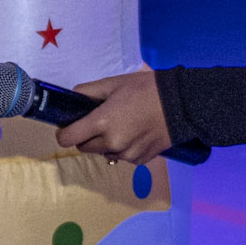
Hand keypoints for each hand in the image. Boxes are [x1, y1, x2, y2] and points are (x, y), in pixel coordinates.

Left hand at [54, 70, 171, 164]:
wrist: (181, 104)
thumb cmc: (145, 89)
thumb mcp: (112, 83)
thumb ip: (87, 92)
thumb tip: (71, 98)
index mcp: (102, 122)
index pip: (68, 139)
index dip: (64, 132)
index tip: (69, 126)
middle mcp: (112, 143)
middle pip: (84, 147)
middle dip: (86, 136)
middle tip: (98, 122)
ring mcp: (127, 154)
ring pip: (103, 153)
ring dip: (104, 144)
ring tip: (121, 126)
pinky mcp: (140, 160)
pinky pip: (121, 157)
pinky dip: (122, 149)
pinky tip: (134, 134)